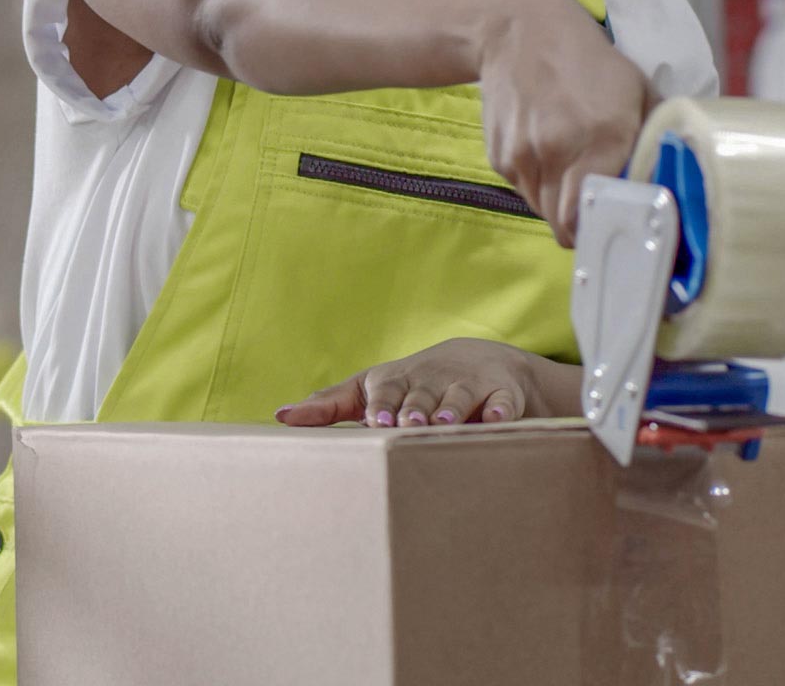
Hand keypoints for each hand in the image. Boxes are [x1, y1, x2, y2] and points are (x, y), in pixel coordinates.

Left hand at [273, 338, 578, 427]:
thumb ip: (329, 404)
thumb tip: (280, 417)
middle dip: (413, 406)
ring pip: (458, 394)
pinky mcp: (502, 392)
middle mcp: (429, 377)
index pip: (384, 389)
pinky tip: (497, 420)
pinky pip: (504, 401)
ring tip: (442, 422)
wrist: (479, 360)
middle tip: (407, 424)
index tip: (374, 422)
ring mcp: (467, 383)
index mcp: (395, 380)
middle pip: (419, 391)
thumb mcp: (370, 390)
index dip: (380, 405)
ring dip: (451, 406)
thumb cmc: (409, 385)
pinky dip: (502, 410)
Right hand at [479, 0, 656, 247]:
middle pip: (562, 223)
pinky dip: (537, 182)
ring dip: (558, 203)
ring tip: (571, 173)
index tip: (612, 228)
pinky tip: (546, 152)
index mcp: (602, 138)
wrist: (519, 32)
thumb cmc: (587, 62)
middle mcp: (557, 152)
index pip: (589, 217)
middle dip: (580, 225)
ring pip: (541, 208)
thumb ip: (650, 142)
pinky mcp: (498, 155)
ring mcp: (522, 155)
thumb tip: (662, 187)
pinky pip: (522, 188)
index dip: (600, 231)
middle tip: (596, 211)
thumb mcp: (636, 93)